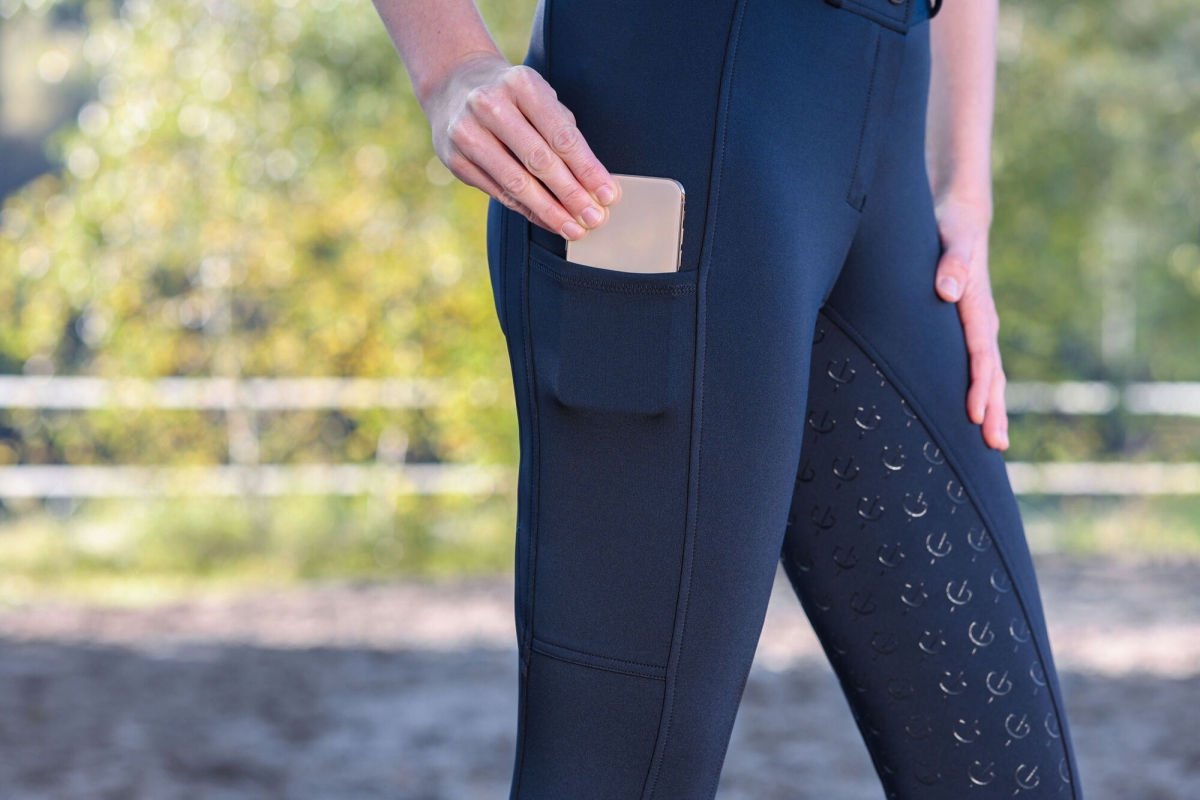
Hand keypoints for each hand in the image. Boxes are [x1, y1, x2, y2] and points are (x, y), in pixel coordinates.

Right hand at [421, 53, 620, 240]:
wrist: (453, 85)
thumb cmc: (512, 97)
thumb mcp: (540, 98)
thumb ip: (565, 133)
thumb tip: (596, 184)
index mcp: (521, 85)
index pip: (561, 136)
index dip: (587, 169)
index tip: (608, 195)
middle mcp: (490, 105)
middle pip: (539, 161)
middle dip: (571, 194)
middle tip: (594, 218)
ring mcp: (467, 133)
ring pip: (516, 182)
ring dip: (550, 211)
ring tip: (573, 228)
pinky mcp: (455, 159)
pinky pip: (498, 192)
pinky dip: (527, 210)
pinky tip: (548, 220)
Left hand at [932, 196, 1008, 450]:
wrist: (961, 217)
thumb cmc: (951, 227)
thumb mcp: (951, 237)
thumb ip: (952, 261)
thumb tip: (947, 289)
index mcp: (976, 306)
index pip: (980, 354)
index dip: (978, 386)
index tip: (975, 415)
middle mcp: (982, 321)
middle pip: (992, 373)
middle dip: (994, 410)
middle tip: (994, 445)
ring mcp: (977, 327)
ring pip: (989, 374)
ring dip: (992, 407)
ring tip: (994, 443)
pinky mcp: (968, 328)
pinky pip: (978, 366)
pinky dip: (981, 392)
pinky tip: (977, 416)